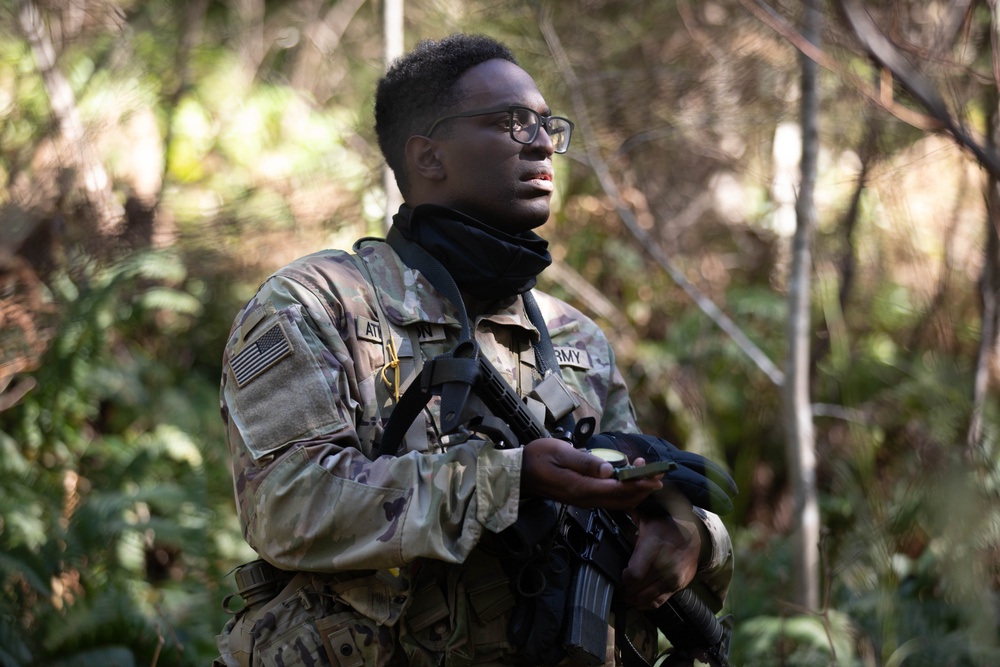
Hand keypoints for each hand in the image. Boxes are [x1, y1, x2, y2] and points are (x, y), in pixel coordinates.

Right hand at [520, 438, 662, 510]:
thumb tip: (610, 470)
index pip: (618, 488)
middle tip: (659, 472)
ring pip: (618, 502)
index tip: (656, 474)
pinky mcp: (582, 498)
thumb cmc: (536, 457)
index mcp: (581, 487)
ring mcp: (584, 500)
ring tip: (648, 474)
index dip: (640, 482)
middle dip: (643, 487)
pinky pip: (609, 499)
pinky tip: (629, 479)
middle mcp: (585, 498)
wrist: (517, 473)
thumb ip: (585, 462)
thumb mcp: (560, 452)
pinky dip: (624, 491)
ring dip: (635, 489)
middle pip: (622, 499)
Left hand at [621, 511, 701, 609]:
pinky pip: (660, 601)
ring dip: (633, 600)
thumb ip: (627, 522)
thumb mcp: (645, 520)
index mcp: (654, 546)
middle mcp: (666, 564)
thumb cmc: (665, 526)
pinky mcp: (680, 585)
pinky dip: (646, 604)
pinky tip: (638, 601)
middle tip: (618, 589)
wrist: (694, 533)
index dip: (622, 580)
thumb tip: (608, 514)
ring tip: (626, 595)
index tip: (617, 578)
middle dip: (625, 591)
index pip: (634, 574)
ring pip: (648, 598)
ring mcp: (674, 577)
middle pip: (639, 588)